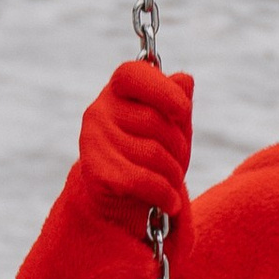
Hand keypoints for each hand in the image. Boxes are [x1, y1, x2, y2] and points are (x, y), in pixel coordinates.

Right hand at [77, 57, 192, 225]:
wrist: (117, 197)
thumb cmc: (148, 152)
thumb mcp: (168, 124)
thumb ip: (176, 101)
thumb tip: (185, 80)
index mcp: (117, 91)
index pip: (133, 74)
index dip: (162, 90)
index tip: (183, 111)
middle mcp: (99, 111)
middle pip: (154, 121)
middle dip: (178, 145)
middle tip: (180, 162)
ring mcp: (93, 140)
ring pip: (152, 154)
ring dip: (173, 174)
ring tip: (173, 183)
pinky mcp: (95, 171)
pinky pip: (142, 180)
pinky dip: (164, 194)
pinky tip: (172, 203)